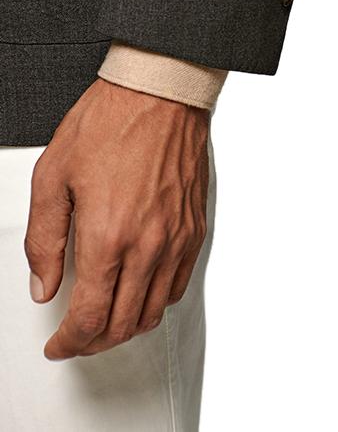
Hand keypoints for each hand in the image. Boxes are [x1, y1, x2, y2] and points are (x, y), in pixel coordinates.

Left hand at [24, 78, 208, 358]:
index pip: (89, 316)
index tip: (60, 343)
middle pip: (124, 323)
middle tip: (78, 338)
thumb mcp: (54, 176)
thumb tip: (43, 283)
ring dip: (128, 328)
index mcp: (107, 235)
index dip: (69, 341)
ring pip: (155, 310)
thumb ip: (44, 239)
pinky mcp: (194, 228)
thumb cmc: (111, 122)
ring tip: (108, 323)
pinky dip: (158, 302)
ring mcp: (176, 238)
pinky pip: (180, 284)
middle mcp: (148, 245)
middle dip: (95, 342)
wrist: (159, 92)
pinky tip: (143, 293)